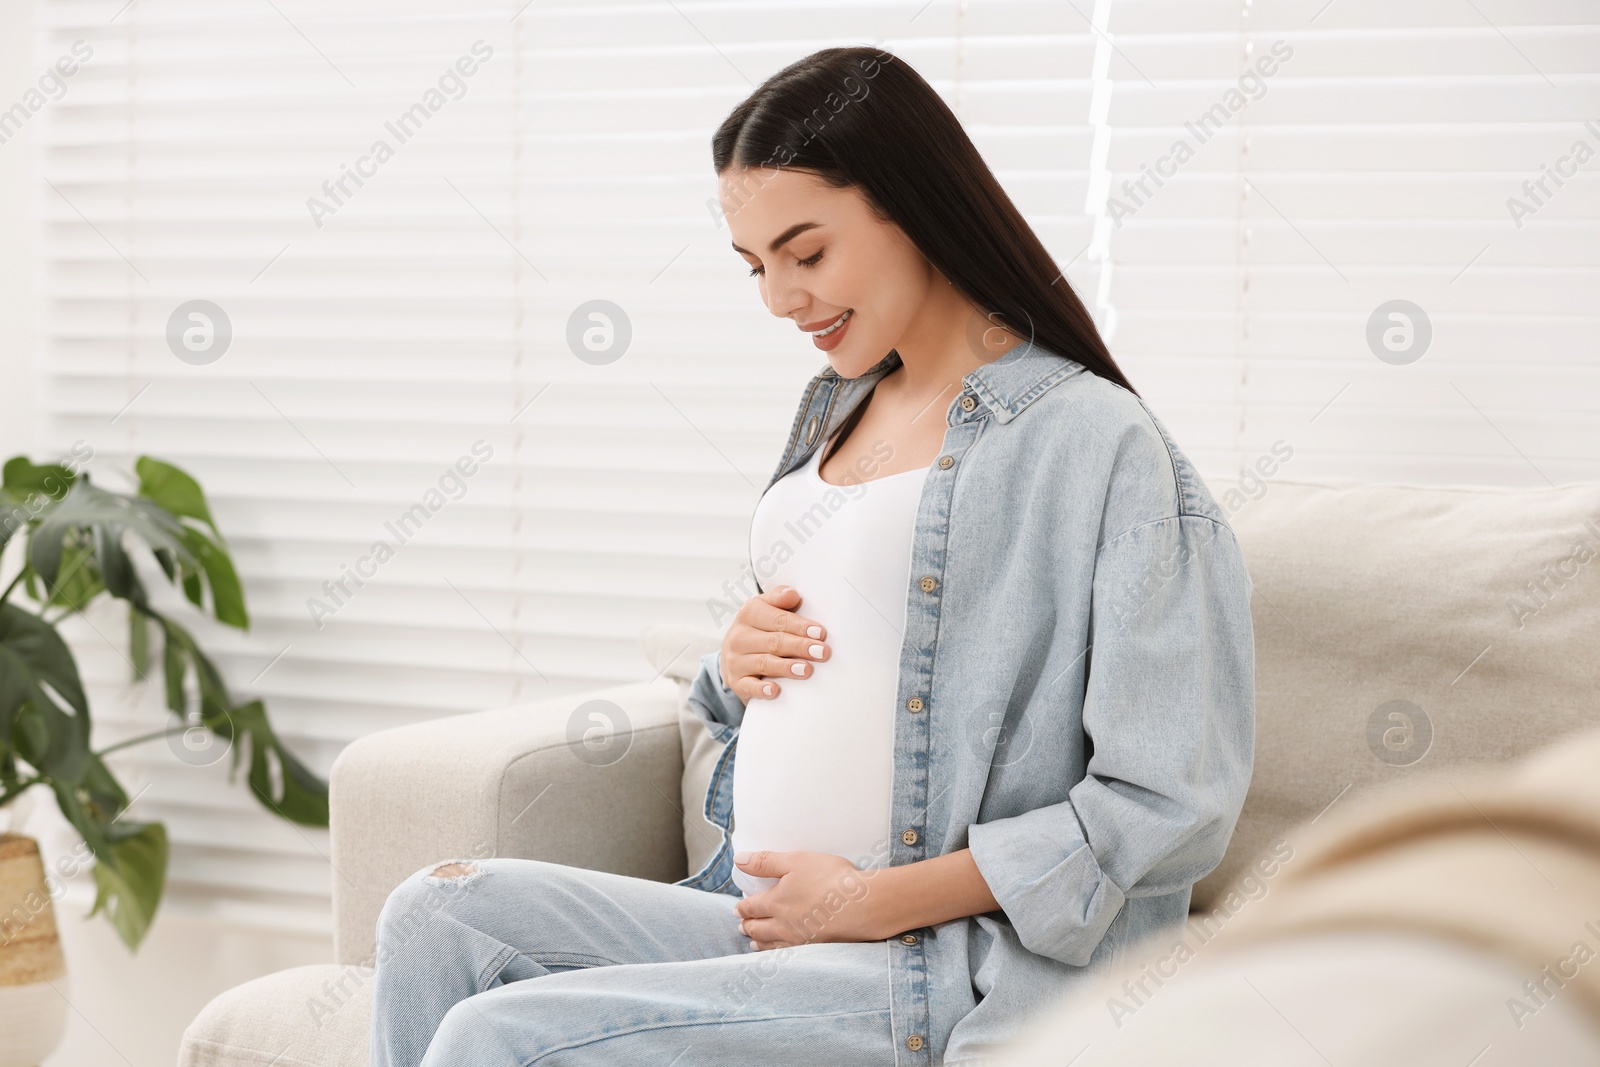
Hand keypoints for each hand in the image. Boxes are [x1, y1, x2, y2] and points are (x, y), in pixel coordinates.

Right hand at [719, 585, 828, 701]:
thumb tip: (793, 594)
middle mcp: (739, 636)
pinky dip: (761, 689)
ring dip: (786, 667)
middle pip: (773, 641)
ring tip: (806, 670)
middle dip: (799, 646)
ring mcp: (735, 660)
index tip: (819, 632)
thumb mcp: (765, 608)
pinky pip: (749, 686)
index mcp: (748, 613)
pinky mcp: (736, 682)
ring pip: (763, 663)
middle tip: (821, 652)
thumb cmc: (759, 630)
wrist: (733, 656)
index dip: (799, 626)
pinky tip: (775, 690)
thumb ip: (779, 599)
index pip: (776, 619)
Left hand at [732, 850, 885, 949]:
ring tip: (754, 944)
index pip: (752, 907)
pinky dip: (779, 954)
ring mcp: (800, 940)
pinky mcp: (816, 948)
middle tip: (741, 927)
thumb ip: (765, 861)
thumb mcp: (795, 861)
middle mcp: (783, 925)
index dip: (742, 908)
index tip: (737, 909)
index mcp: (775, 902)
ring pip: (772, 944)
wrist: (862, 905)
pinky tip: (783, 953)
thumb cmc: (829, 879)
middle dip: (748, 926)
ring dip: (760, 943)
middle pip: (759, 928)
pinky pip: (790, 955)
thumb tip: (738, 860)